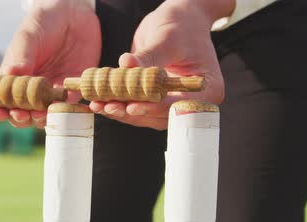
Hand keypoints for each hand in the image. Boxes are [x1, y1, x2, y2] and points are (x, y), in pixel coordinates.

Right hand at [0, 0, 100, 127]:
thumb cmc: (45, 22)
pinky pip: (68, 106)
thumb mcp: (29, 35)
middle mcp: (31, 88)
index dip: (0, 109)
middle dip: (20, 117)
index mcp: (14, 76)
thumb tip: (11, 74)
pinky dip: (63, 110)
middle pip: (22, 113)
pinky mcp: (72, 91)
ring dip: (41, 118)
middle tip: (21, 114)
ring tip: (40, 113)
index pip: (3, 99)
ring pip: (44, 115)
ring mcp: (51, 91)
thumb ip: (21, 55)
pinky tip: (60, 106)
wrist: (75, 14)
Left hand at [89, 0, 233, 129]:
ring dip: (121, 112)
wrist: (180, 19)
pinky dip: (120, 105)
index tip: (132, 107)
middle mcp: (191, 101)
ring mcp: (172, 103)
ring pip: (146, 116)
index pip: (179, 106)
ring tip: (99, 105)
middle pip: (160, 116)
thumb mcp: (168, 38)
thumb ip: (149, 56)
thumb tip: (126, 64)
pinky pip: (138, 107)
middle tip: (108, 107)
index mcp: (207, 89)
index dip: (155, 108)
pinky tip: (100, 102)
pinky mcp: (156, 100)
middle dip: (131, 113)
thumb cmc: (182, 25)